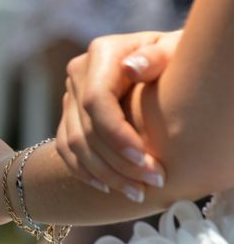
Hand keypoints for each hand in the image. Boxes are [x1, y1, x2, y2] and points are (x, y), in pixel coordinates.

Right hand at [57, 30, 181, 201]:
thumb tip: (131, 68)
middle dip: (117, 162)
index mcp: (102, 53)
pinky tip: (108, 188)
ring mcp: (70, 95)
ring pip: (74, 145)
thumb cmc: (177, 58)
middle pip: (85, 128)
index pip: (96, 101)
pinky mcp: (68, 115)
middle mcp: (79, 73)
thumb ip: (157, 56)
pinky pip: (66, 149)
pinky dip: (85, 172)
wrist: (163, 63)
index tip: (144, 158)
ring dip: (104, 174)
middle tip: (152, 182)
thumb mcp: (176, 50)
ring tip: (137, 192)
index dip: (116, 135)